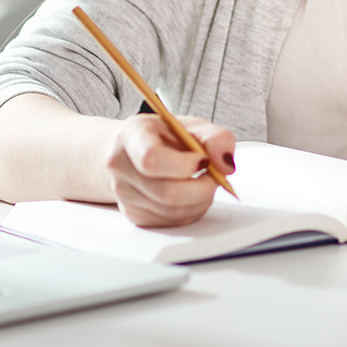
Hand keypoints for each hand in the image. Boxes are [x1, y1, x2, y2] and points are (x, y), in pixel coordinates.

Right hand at [107, 114, 236, 227]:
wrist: (135, 149)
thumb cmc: (164, 136)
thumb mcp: (191, 126)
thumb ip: (216, 138)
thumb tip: (225, 164)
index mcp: (132, 137)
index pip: (151, 159)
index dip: (185, 165)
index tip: (202, 159)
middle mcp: (121, 167)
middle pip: (166, 192)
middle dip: (202, 188)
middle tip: (213, 177)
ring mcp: (124, 194)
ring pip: (173, 211)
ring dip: (200, 201)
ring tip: (203, 182)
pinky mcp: (134, 215)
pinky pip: (172, 221)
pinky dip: (191, 210)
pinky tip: (191, 194)